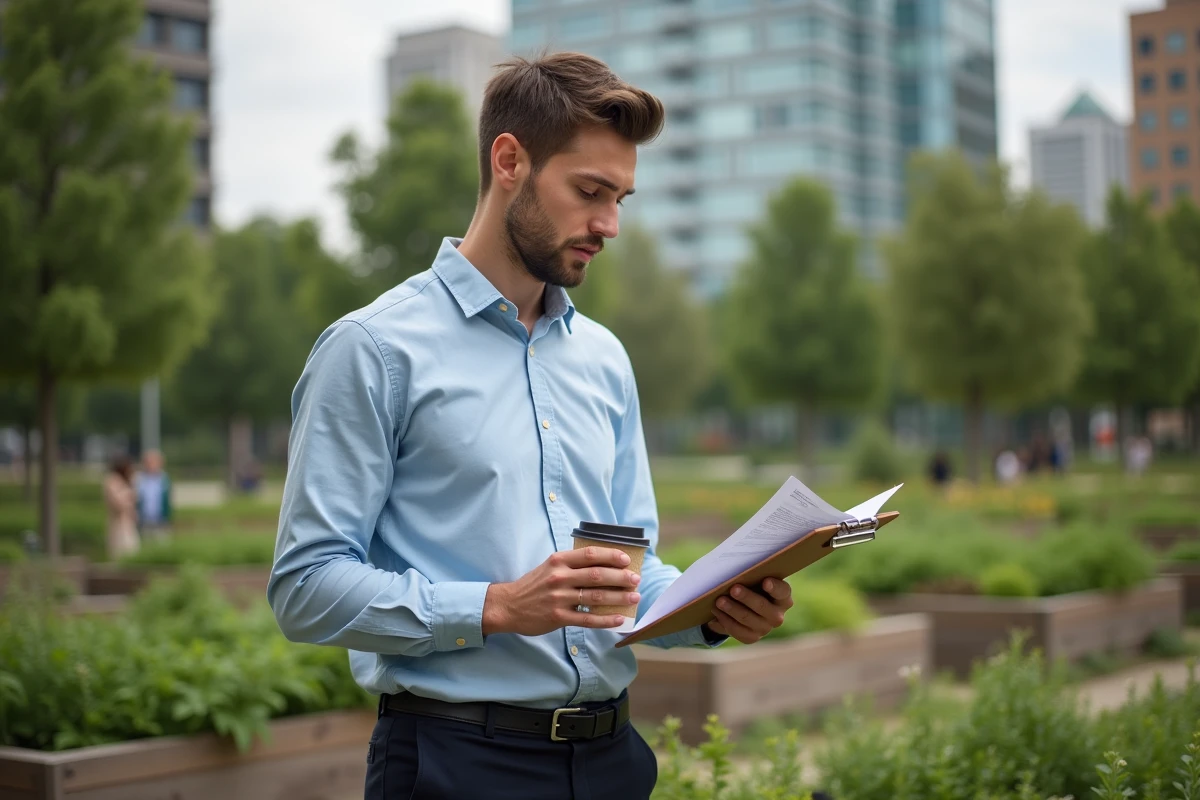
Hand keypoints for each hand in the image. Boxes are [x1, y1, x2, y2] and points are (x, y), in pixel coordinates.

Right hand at [482, 546, 641, 636]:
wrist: (508, 606)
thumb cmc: (534, 585)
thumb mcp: (550, 566)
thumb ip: (572, 564)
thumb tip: (605, 565)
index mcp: (558, 561)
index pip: (590, 554)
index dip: (611, 556)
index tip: (626, 560)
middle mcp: (559, 577)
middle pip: (597, 575)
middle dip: (621, 577)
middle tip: (636, 579)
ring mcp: (559, 598)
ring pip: (595, 596)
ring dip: (619, 597)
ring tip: (634, 597)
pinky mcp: (558, 618)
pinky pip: (587, 618)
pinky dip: (605, 619)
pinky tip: (618, 619)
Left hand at [704, 578, 792, 644]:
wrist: (746, 606)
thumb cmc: (752, 586)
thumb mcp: (754, 580)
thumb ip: (751, 576)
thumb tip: (734, 573)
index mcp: (783, 597)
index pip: (782, 591)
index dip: (774, 587)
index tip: (765, 582)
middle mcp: (777, 615)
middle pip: (762, 606)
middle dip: (746, 597)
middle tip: (733, 589)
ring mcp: (765, 628)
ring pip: (747, 619)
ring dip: (731, 609)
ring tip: (719, 601)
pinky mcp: (752, 637)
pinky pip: (737, 631)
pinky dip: (725, 621)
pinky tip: (716, 613)